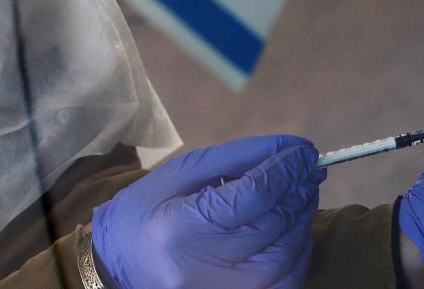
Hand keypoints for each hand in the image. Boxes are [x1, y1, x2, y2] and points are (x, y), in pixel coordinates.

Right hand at [92, 136, 325, 288]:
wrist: (114, 267)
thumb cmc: (147, 212)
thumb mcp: (182, 172)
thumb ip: (237, 156)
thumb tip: (288, 148)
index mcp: (182, 228)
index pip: (255, 194)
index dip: (287, 168)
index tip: (305, 150)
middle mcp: (204, 268)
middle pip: (275, 223)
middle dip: (299, 188)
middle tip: (309, 167)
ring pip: (287, 254)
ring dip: (303, 217)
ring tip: (302, 191)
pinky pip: (286, 279)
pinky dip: (298, 249)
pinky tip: (292, 226)